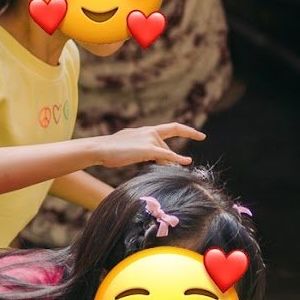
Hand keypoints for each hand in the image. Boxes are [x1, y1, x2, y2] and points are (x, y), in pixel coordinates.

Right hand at [84, 122, 204, 168]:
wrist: (99, 148)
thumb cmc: (108, 151)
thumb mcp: (126, 146)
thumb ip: (137, 148)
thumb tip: (143, 156)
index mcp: (145, 130)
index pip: (170, 128)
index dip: (186, 131)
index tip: (200, 135)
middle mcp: (149, 132)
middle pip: (166, 147)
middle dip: (169, 159)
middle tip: (185, 152)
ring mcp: (150, 139)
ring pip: (165, 154)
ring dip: (164, 164)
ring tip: (155, 170)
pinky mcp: (148, 149)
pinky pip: (167, 155)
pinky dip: (177, 159)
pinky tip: (186, 162)